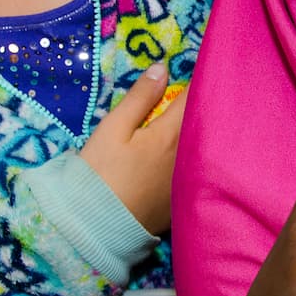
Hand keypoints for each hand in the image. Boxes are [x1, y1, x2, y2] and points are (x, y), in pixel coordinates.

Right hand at [81, 63, 185, 234]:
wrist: (95, 228)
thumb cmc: (100, 173)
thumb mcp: (113, 128)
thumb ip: (140, 97)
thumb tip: (162, 68)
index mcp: (173, 134)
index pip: (194, 98)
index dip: (194, 81)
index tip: (191, 70)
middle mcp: (188, 156)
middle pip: (200, 123)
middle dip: (195, 107)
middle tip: (184, 95)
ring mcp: (187, 181)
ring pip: (198, 147)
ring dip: (194, 133)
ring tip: (180, 123)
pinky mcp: (181, 200)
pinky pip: (192, 171)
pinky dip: (190, 159)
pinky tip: (175, 158)